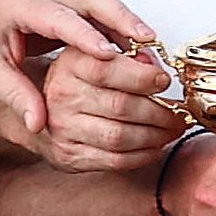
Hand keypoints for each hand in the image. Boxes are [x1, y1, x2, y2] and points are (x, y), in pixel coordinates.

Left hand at [0, 0, 153, 139]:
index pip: (59, 18)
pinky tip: (137, 52)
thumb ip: (14, 94)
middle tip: (148, 41)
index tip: (110, 56)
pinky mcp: (69, 7)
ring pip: (101, 3)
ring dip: (127, 23)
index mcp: (21, 7)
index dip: (86, 36)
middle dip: (122, 18)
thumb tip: (38, 126)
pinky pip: (100, 13)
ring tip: (152, 51)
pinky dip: (120, 29)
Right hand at [36, 42, 182, 172]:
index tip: (164, 81)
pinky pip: (115, 160)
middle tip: (179, 112)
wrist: (37, 109)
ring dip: (155, 136)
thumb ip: (125, 55)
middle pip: (121, 106)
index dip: (143, 77)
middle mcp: (62, 96)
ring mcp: (63, 129)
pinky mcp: (70, 156)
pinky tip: (155, 146)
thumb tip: (155, 66)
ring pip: (120, 137)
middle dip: (160, 112)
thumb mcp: (94, 55)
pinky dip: (143, 155)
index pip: (109, 69)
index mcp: (70, 65)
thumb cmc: (77, 81)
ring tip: (171, 129)